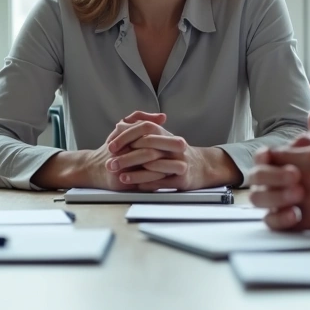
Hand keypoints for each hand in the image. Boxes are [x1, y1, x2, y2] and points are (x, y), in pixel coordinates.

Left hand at [104, 112, 238, 190]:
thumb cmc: (172, 152)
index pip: (144, 129)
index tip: (110, 146)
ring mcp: (180, 161)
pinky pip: (162, 181)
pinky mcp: (183, 178)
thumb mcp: (159, 136)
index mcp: (166, 134)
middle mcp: (174, 146)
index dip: (125, 137)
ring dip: (135, 173)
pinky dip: (148, 184)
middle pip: (148, 148)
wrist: (199, 166)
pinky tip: (135, 186)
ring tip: (120, 176)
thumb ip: (140, 127)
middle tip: (110, 163)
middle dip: (126, 157)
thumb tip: (120, 124)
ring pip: (155, 166)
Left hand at [250, 110, 309, 236]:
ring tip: (278, 195)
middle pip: (264, 175)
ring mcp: (307, 201)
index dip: (270, 157)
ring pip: (267, 199)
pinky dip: (278, 218)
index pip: (273, 153)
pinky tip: (287, 213)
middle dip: (263, 175)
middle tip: (270, 179)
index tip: (276, 161)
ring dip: (267, 196)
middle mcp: (305, 179)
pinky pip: (282, 222)